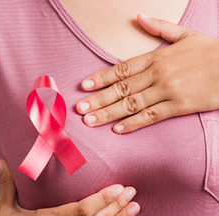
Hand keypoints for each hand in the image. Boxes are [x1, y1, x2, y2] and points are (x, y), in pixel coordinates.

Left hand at [76, 14, 218, 133]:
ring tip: (90, 121)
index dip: (101, 78)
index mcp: (157, 57)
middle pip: (121, 88)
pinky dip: (133, 123)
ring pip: (132, 104)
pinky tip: (118, 130)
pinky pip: (151, 116)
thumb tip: (139, 16)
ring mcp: (168, 90)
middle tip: (79, 109)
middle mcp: (158, 74)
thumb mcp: (187, 35)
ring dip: (109, 113)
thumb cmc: (213, 52)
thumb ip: (160, 28)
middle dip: (98, 99)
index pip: (122, 68)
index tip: (84, 85)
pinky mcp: (179, 106)